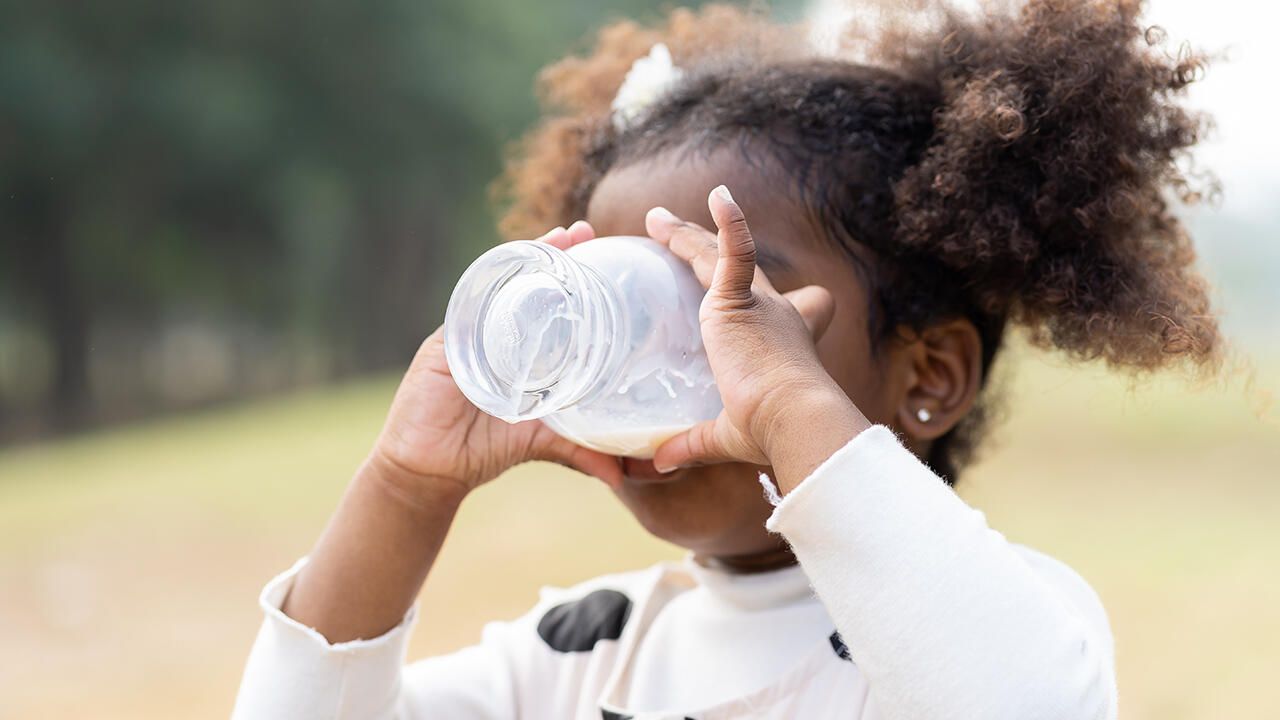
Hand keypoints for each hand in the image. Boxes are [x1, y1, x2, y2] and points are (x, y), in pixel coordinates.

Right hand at [370, 222, 623, 502]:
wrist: (432, 469)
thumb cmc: (484, 450)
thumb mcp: (540, 443)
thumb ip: (578, 452)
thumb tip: (620, 477)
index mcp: (522, 350)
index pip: (550, 303)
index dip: (573, 277)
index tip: (603, 252)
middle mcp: (498, 333)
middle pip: (526, 282)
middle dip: (554, 252)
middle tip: (586, 230)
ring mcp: (471, 332)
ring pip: (499, 284)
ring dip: (527, 256)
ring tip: (560, 237)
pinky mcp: (447, 340)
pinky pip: (468, 304)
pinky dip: (489, 284)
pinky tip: (511, 264)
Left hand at [645, 186, 869, 487]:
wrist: (792, 419)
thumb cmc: (772, 431)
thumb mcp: (726, 436)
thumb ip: (690, 442)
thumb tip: (658, 463)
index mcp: (777, 341)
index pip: (773, 310)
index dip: (760, 300)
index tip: (731, 293)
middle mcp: (773, 314)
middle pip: (732, 272)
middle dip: (701, 249)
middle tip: (672, 233)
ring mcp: (757, 303)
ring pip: (715, 257)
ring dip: (686, 235)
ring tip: (657, 220)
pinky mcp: (738, 300)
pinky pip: (733, 250)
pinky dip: (728, 223)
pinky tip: (718, 194)